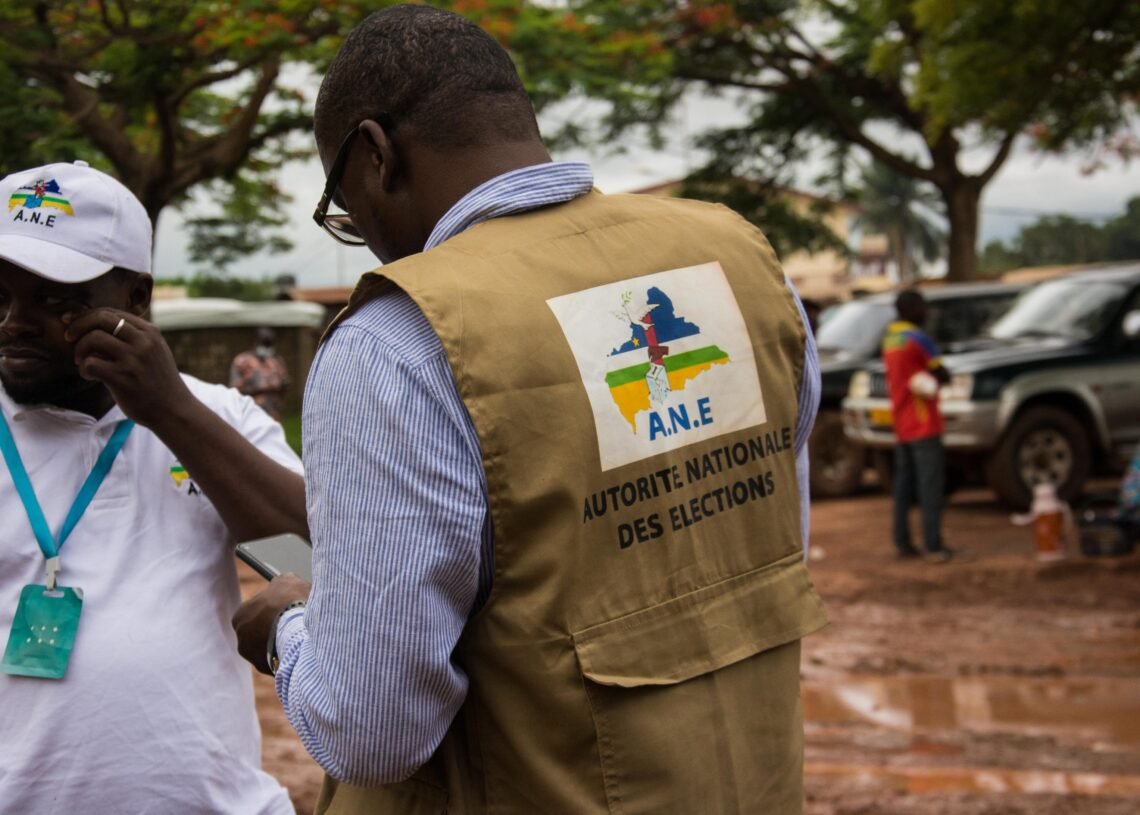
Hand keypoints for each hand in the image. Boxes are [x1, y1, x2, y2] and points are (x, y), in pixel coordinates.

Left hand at [64, 308, 190, 427]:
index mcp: (150, 332)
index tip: (72, 323)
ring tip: (81, 361)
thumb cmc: (159, 382)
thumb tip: (96, 326)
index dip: (87, 316)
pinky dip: (84, 369)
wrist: (174, 410)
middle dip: (78, 326)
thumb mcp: (155, 352)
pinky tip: (90, 376)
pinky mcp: (123, 378)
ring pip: (93, 338)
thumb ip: (134, 337)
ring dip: (80, 349)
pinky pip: (91, 364)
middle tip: (69, 338)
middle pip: (101, 319)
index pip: (111, 312)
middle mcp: (143, 341)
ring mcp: (134, 359)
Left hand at [232, 573, 310, 674]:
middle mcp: (241, 639)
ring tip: (301, 635)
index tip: (284, 606)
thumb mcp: (287, 581)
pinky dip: (289, 655)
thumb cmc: (291, 601)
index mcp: (240, 616)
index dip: (271, 608)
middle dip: (274, 628)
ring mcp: (255, 658)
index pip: (254, 611)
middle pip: (260, 632)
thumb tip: (282, 584)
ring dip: (281, 643)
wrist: (300, 629)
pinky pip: (279, 661)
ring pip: (270, 648)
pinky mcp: (270, 670)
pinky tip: (302, 647)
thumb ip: (280, 584)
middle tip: (293, 622)